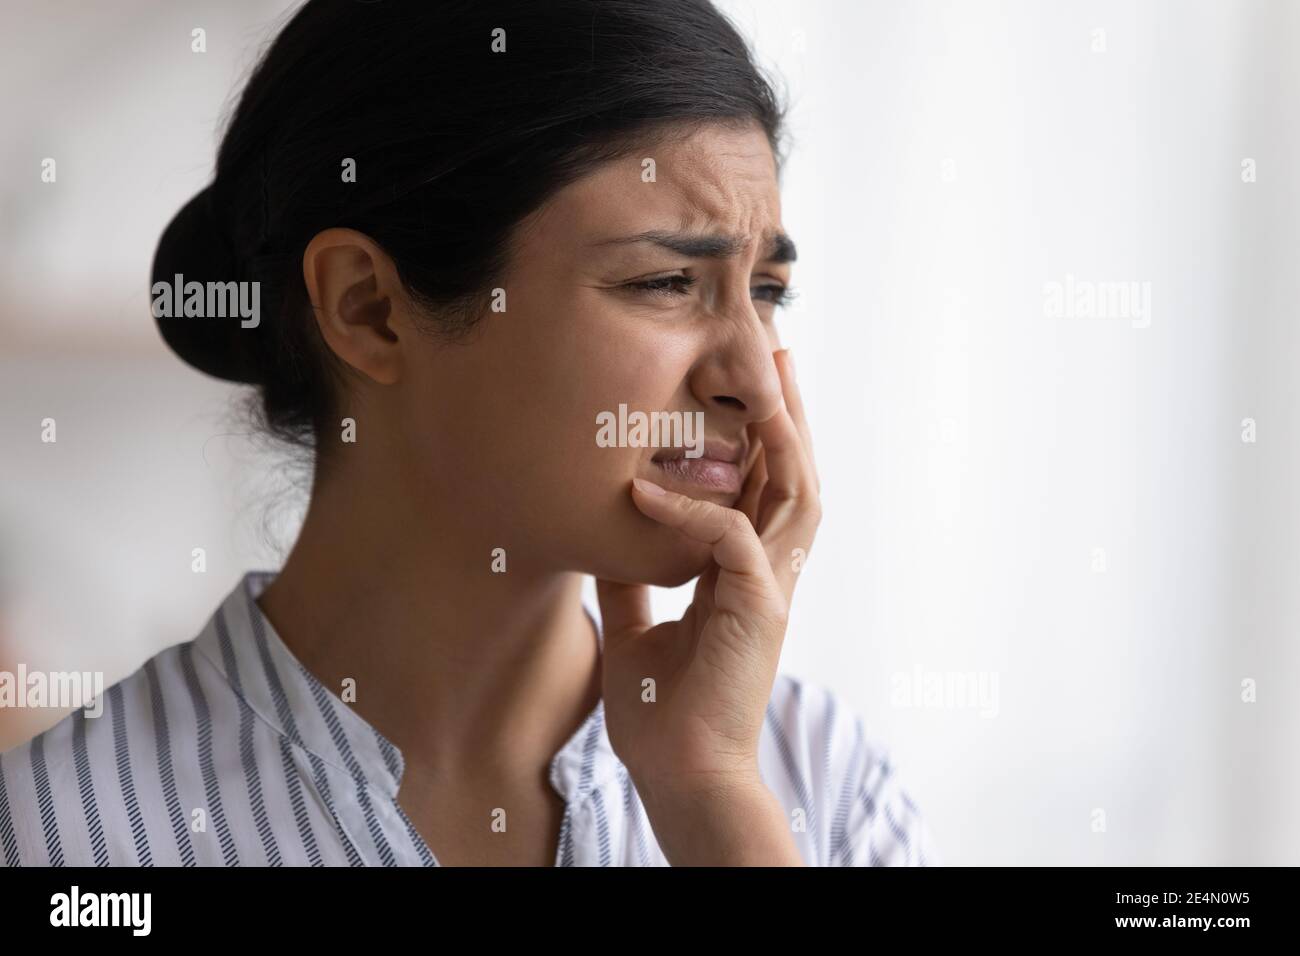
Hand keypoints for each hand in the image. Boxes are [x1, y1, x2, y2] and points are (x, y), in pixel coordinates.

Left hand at [596, 349, 820, 809]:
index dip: (765, 436)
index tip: (753, 384)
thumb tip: (612, 529)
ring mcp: (770, 591)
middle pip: (795, 475)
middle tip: (778, 351)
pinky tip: (643, 490)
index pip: (767, 489)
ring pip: (793, 492)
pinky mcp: (756, 609)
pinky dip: (687, 508)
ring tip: (764, 379)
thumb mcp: (637, 624)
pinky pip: (727, 538)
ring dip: (780, 434)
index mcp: (747, 577)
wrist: (679, 774)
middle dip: (790, 411)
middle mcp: (769, 575)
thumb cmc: (663, 713)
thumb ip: (633, 574)